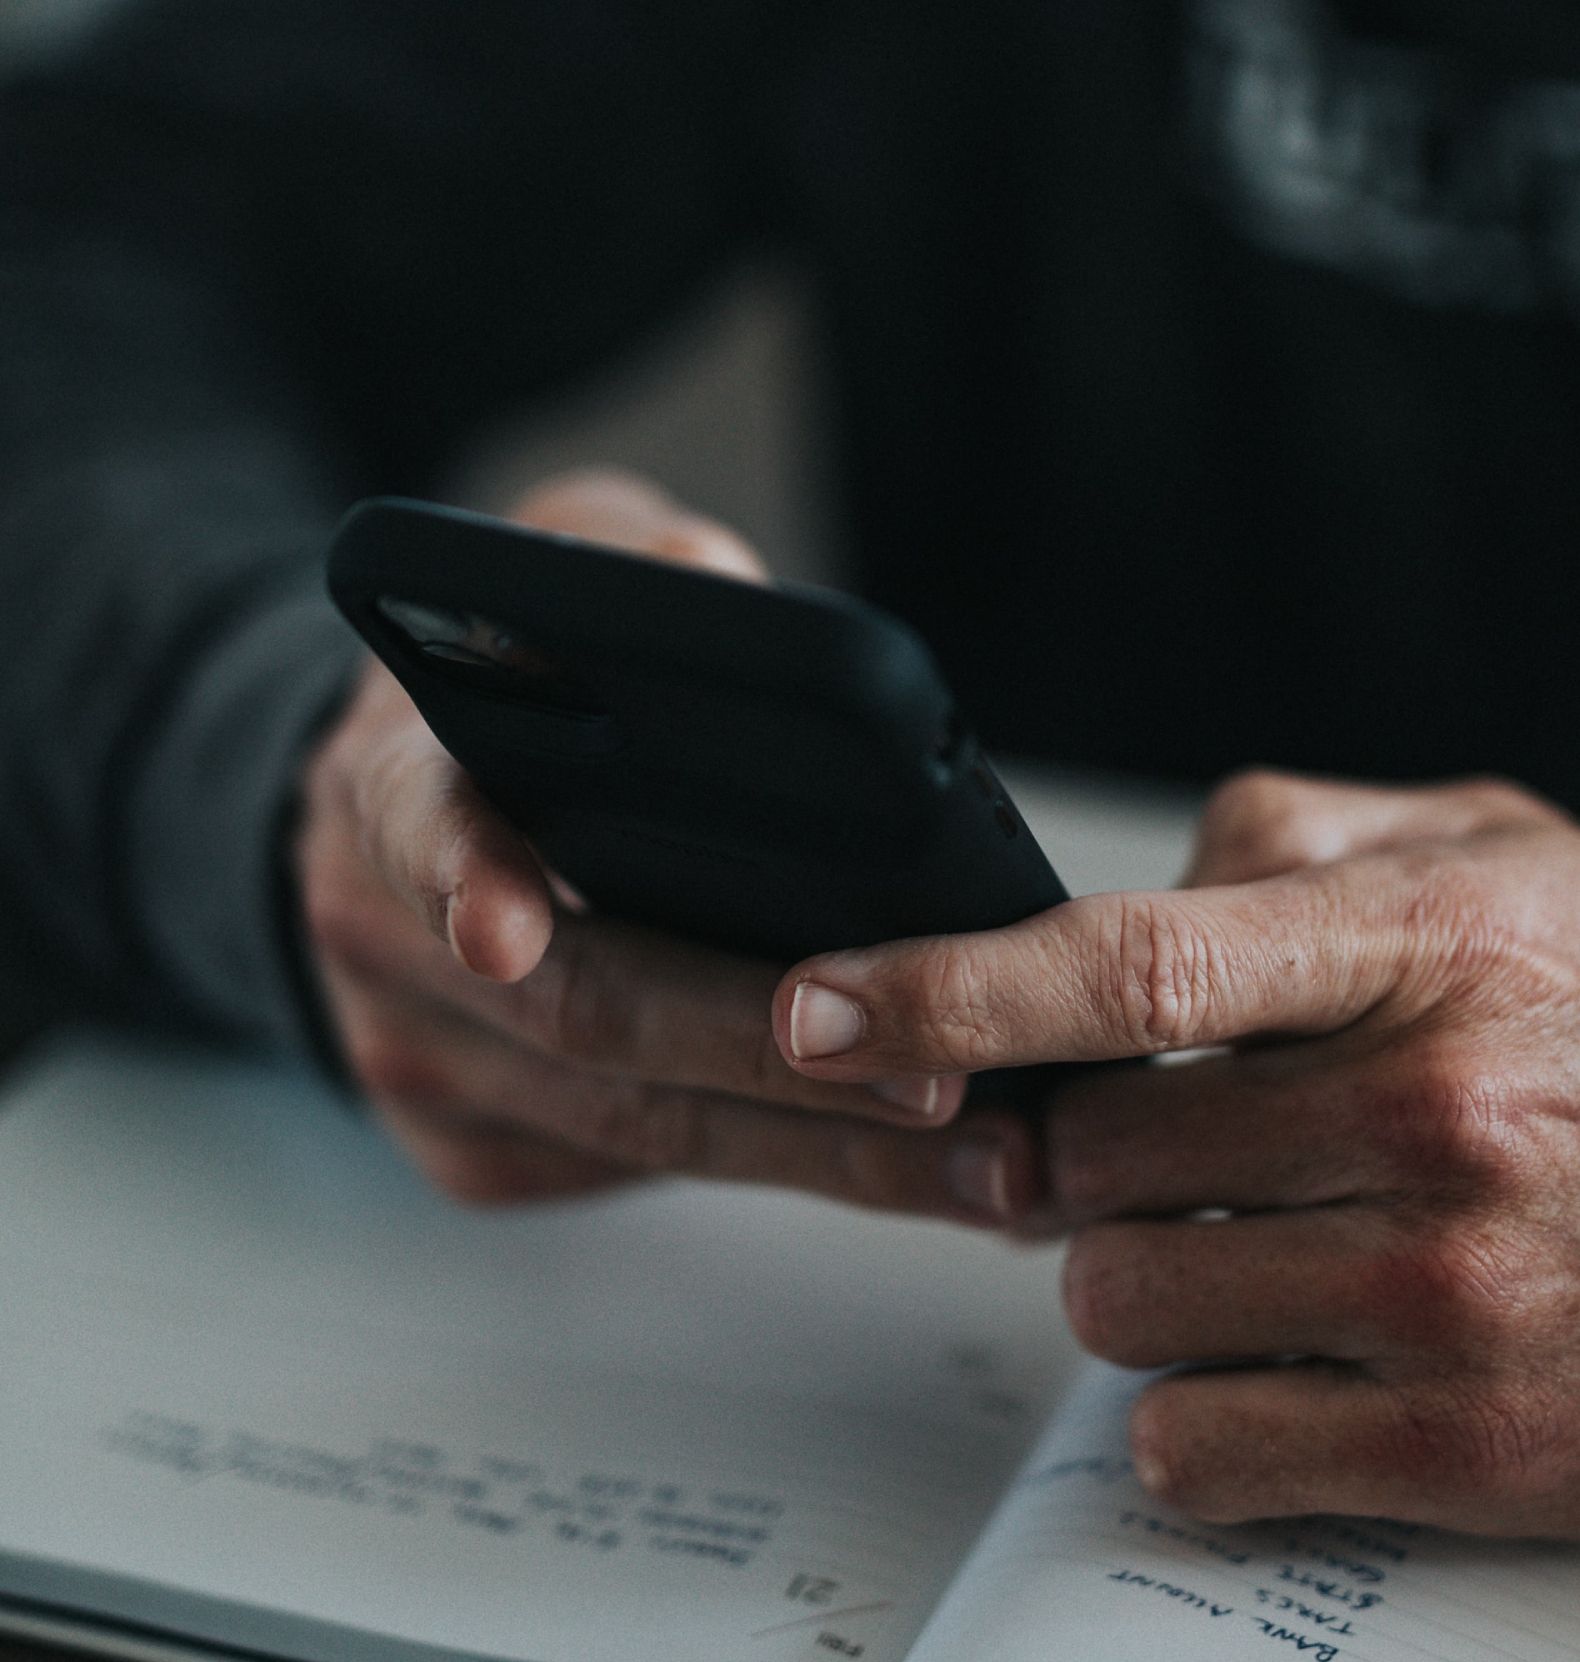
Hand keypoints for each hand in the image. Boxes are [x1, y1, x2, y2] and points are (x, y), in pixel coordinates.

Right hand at [297, 467, 1029, 1214]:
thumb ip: (631, 563)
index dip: (461, 873)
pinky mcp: (475, 1148)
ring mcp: (421, 1060)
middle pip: (581, 1013)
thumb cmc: (518, 685)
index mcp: (393, 781)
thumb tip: (726, 591)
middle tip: (938, 1081)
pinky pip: (638, 1173)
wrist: (409, 813)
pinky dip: (784, 1167)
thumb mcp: (560, 573)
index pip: (411, 822)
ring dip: (817, 1150)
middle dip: (770, 1054)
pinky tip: (908, 1160)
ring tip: (983, 1156)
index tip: (508, 930)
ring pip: (630, 1127)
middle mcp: (379, 937)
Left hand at [773, 772, 1579, 1538]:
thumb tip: (1120, 887)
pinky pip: (1197, 1445)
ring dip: (1138, 1279)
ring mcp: (1448, 1293)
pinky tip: (1278, 1355)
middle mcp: (1433, 1113)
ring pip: (1120, 1304)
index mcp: (1424, 944)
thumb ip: (1293, 837)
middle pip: (1091, 1158)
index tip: (823, 1007)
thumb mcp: (1494, 849)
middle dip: (1081, 1158)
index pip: (1135, 965)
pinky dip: (1192, 1408)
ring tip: (1254, 1243)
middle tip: (1170, 1147)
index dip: (951, 987)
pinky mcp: (1466, 1446)